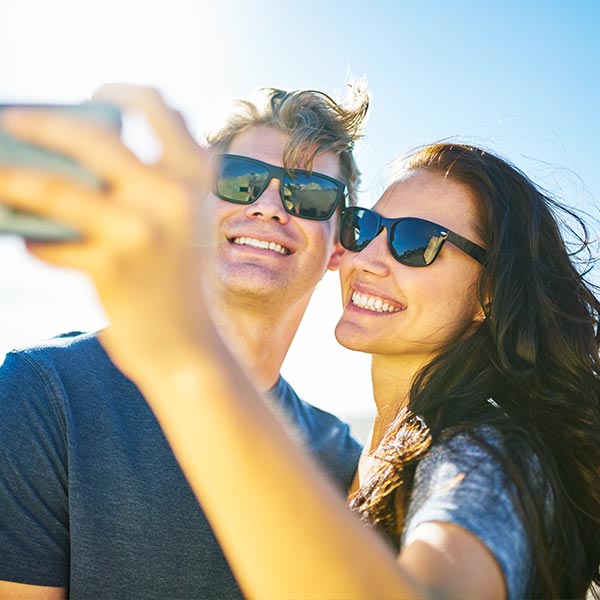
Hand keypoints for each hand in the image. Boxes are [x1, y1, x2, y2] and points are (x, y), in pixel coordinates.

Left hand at [0, 84, 215, 375]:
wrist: (189, 345)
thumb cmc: (177, 281)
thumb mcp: (181, 225)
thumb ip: (150, 185)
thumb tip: (71, 156)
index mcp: (195, 180)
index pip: (161, 109)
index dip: (123, 92)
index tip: (96, 96)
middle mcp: (172, 197)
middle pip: (91, 137)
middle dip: (39, 124)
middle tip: (11, 123)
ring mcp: (141, 231)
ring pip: (55, 188)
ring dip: (11, 178)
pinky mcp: (111, 266)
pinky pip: (51, 241)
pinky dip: (35, 241)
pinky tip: (34, 244)